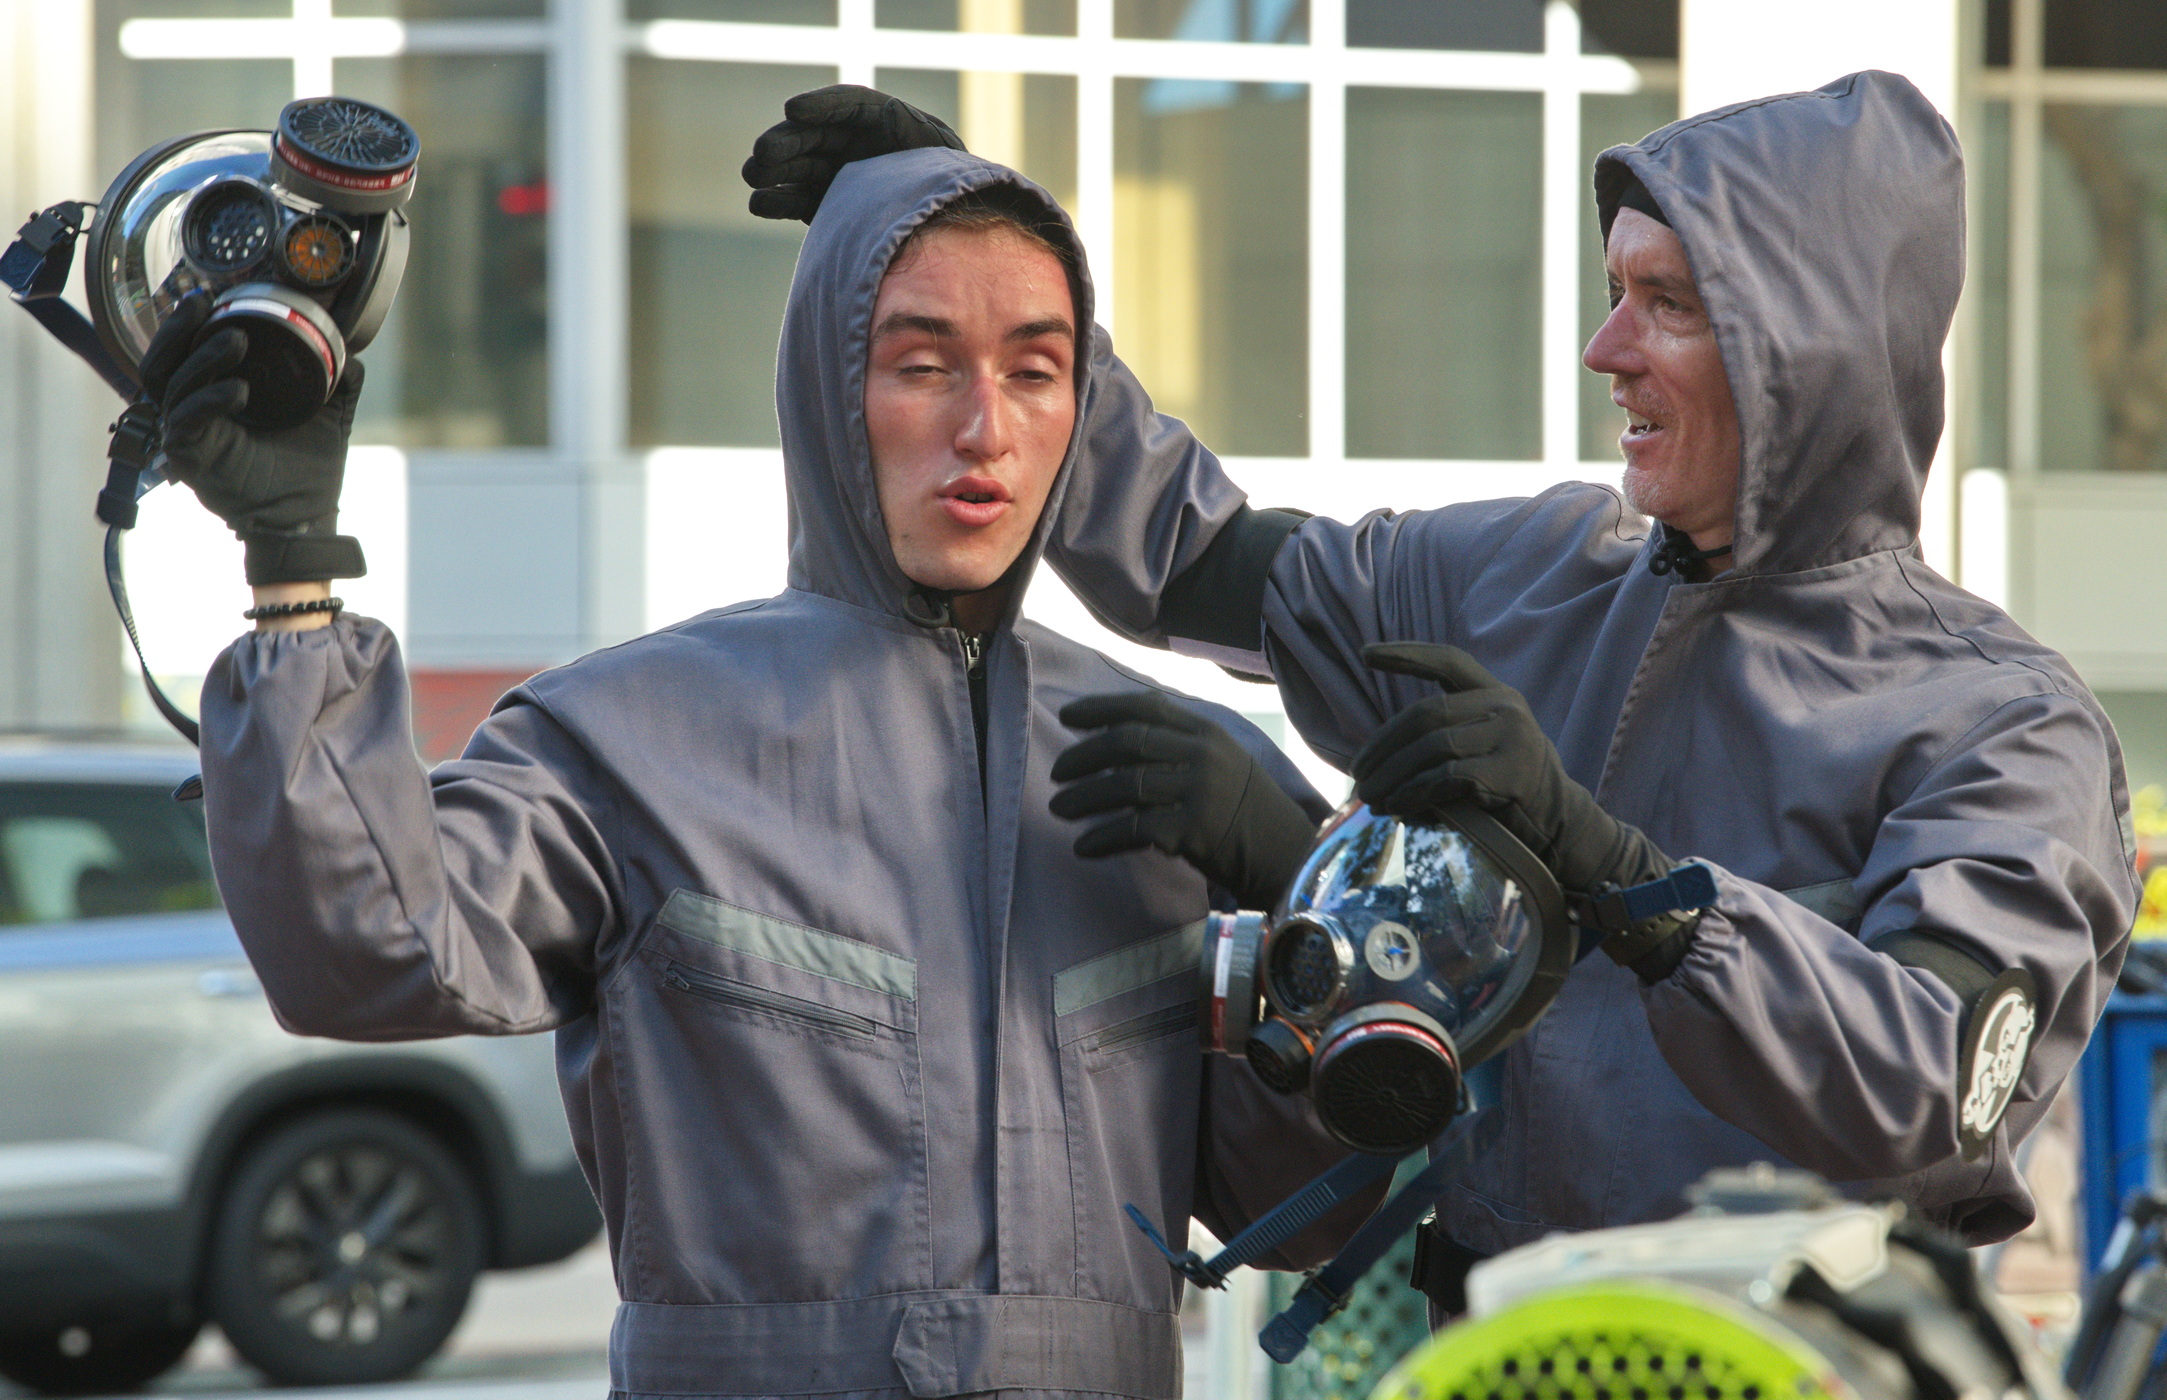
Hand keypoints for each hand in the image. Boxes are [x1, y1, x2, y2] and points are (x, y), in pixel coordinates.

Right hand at [139, 291, 365, 584]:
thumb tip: (351, 352)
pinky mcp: (188, 459)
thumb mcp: (325, 416)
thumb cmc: (306, 472)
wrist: (306, 519)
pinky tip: (239, 390)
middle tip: (208, 305)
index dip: (188, 323)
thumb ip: (335, 382)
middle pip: (164, 361)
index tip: (208, 296)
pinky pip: (189, 421)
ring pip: (173, 384)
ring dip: (203, 358)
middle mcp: (189, 414)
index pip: (183, 353)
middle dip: (182, 330)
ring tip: (235, 339)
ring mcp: (184, 437)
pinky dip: (212, 401)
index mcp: (210, 399)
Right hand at [741, 85, 965, 222]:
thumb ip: (909, 128)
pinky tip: (759, 203)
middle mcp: (848, 141)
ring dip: (773, 172)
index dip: (818, 107)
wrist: (944, 218)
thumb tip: (889, 114)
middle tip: (763, 152)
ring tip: (753, 176)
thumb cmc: (940, 175)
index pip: (844, 104)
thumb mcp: (933, 145)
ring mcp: (834, 172)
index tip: (793, 110)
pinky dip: (777, 202)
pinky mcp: (825, 203)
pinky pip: (796, 200)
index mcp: (876, 117)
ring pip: (797, 168)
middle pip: (811, 137)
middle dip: (785, 143)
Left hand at [1050, 692, 1317, 911]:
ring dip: (1084, 797)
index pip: (1145, 706)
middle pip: (1128, 742)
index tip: (1066, 716)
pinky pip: (1134, 828)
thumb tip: (1114, 738)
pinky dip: (1103, 837)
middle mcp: (1203, 753)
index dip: (1100, 707)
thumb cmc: (1243, 808)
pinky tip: (1083, 846)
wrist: (1284, 853)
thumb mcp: (1221, 761)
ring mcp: (1199, 790)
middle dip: (1084, 755)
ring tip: (1059, 808)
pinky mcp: (1193, 829)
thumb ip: (1179, 745)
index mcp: (1207, 731)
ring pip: (1125, 785)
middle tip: (1055, 773)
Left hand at [1351, 642, 1668, 895]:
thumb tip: (1373, 755)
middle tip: (1356, 775)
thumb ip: (1444, 734)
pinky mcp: (1511, 772)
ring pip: (1433, 746)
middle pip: (1426, 714)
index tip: (1365, 654)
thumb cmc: (1509, 788)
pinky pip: (1447, 777)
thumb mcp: (1482, 746)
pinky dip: (1414, 792)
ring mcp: (1513, 736)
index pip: (1448, 661)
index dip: (1406, 655)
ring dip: (1391, 775)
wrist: (1560, 825)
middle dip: (1383, 745)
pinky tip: (1397, 806)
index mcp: (1496, 693)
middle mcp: (1507, 706)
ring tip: (1368, 797)